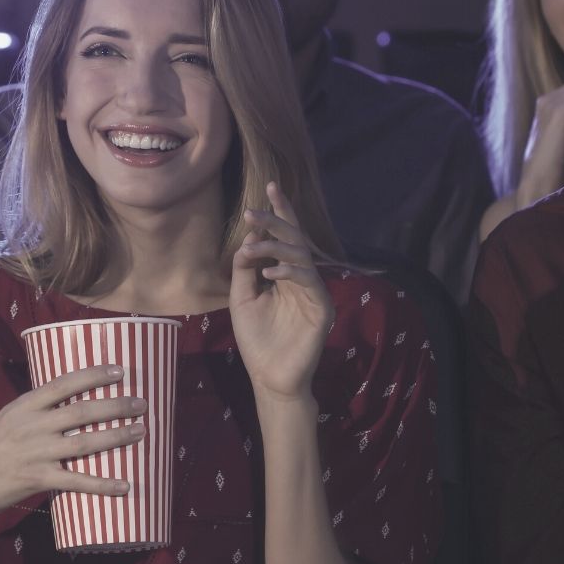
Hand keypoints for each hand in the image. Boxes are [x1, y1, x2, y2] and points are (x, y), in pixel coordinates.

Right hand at [0, 364, 140, 535]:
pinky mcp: (36, 480)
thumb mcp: (3, 422)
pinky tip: (124, 485)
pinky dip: (103, 484)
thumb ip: (31, 414)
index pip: (63, 383)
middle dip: (116, 406)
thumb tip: (63, 407)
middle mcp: (31, 426)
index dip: (94, 375)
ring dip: (117, 437)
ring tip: (141, 432)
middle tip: (142, 404)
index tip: (120, 370)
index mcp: (22, 406)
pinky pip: (77, 481)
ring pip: (85, 443)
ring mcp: (34, 453)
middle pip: (82, 411)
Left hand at [229, 181, 332, 403]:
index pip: (285, 236)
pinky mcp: (322, 308)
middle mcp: (303, 278)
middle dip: (275, 222)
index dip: (280, 211)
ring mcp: (314, 292)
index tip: (270, 186)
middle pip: (294, 240)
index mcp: (285, 274)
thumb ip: (245, 268)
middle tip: (253, 212)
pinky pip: (307, 281)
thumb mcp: (242, 298)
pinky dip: (288, 272)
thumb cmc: (257, 340)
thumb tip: (250, 237)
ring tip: (254, 243)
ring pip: (301, 256)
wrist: (269, 377)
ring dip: (276, 246)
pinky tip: (268, 272)